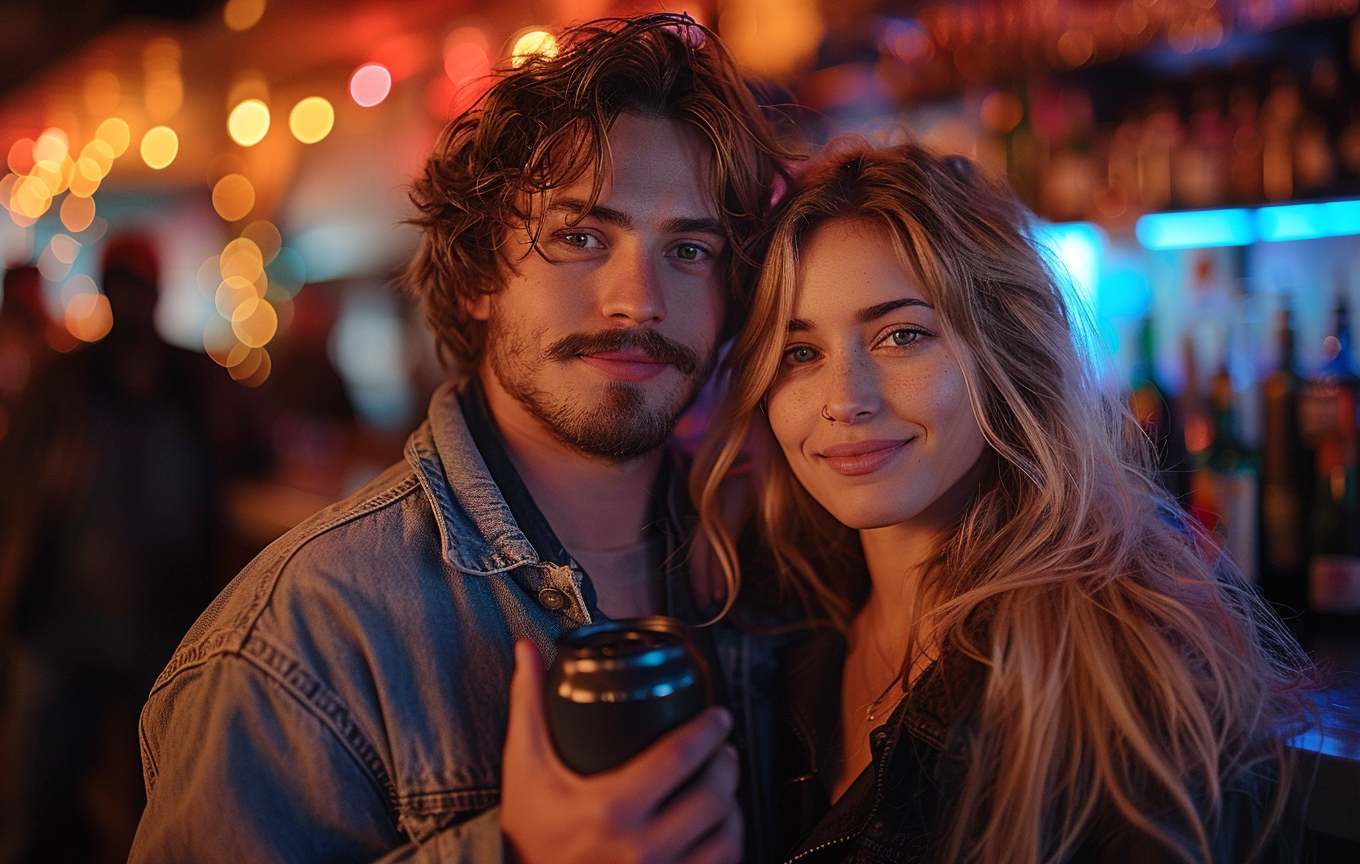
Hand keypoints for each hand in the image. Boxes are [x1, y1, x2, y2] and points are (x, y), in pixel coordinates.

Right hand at [500, 640, 742, 863]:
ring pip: (723, 839)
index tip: (717, 717)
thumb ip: (528, 704)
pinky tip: (718, 830)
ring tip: (726, 786)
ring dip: (732, 808)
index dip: (708, 730)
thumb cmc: (528, 833)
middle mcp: (639, 847)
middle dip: (726, 764)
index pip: (678, 758)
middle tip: (724, 747)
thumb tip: (528, 652)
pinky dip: (726, 846)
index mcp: (610, 807)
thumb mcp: (525, 765)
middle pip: (711, 798)